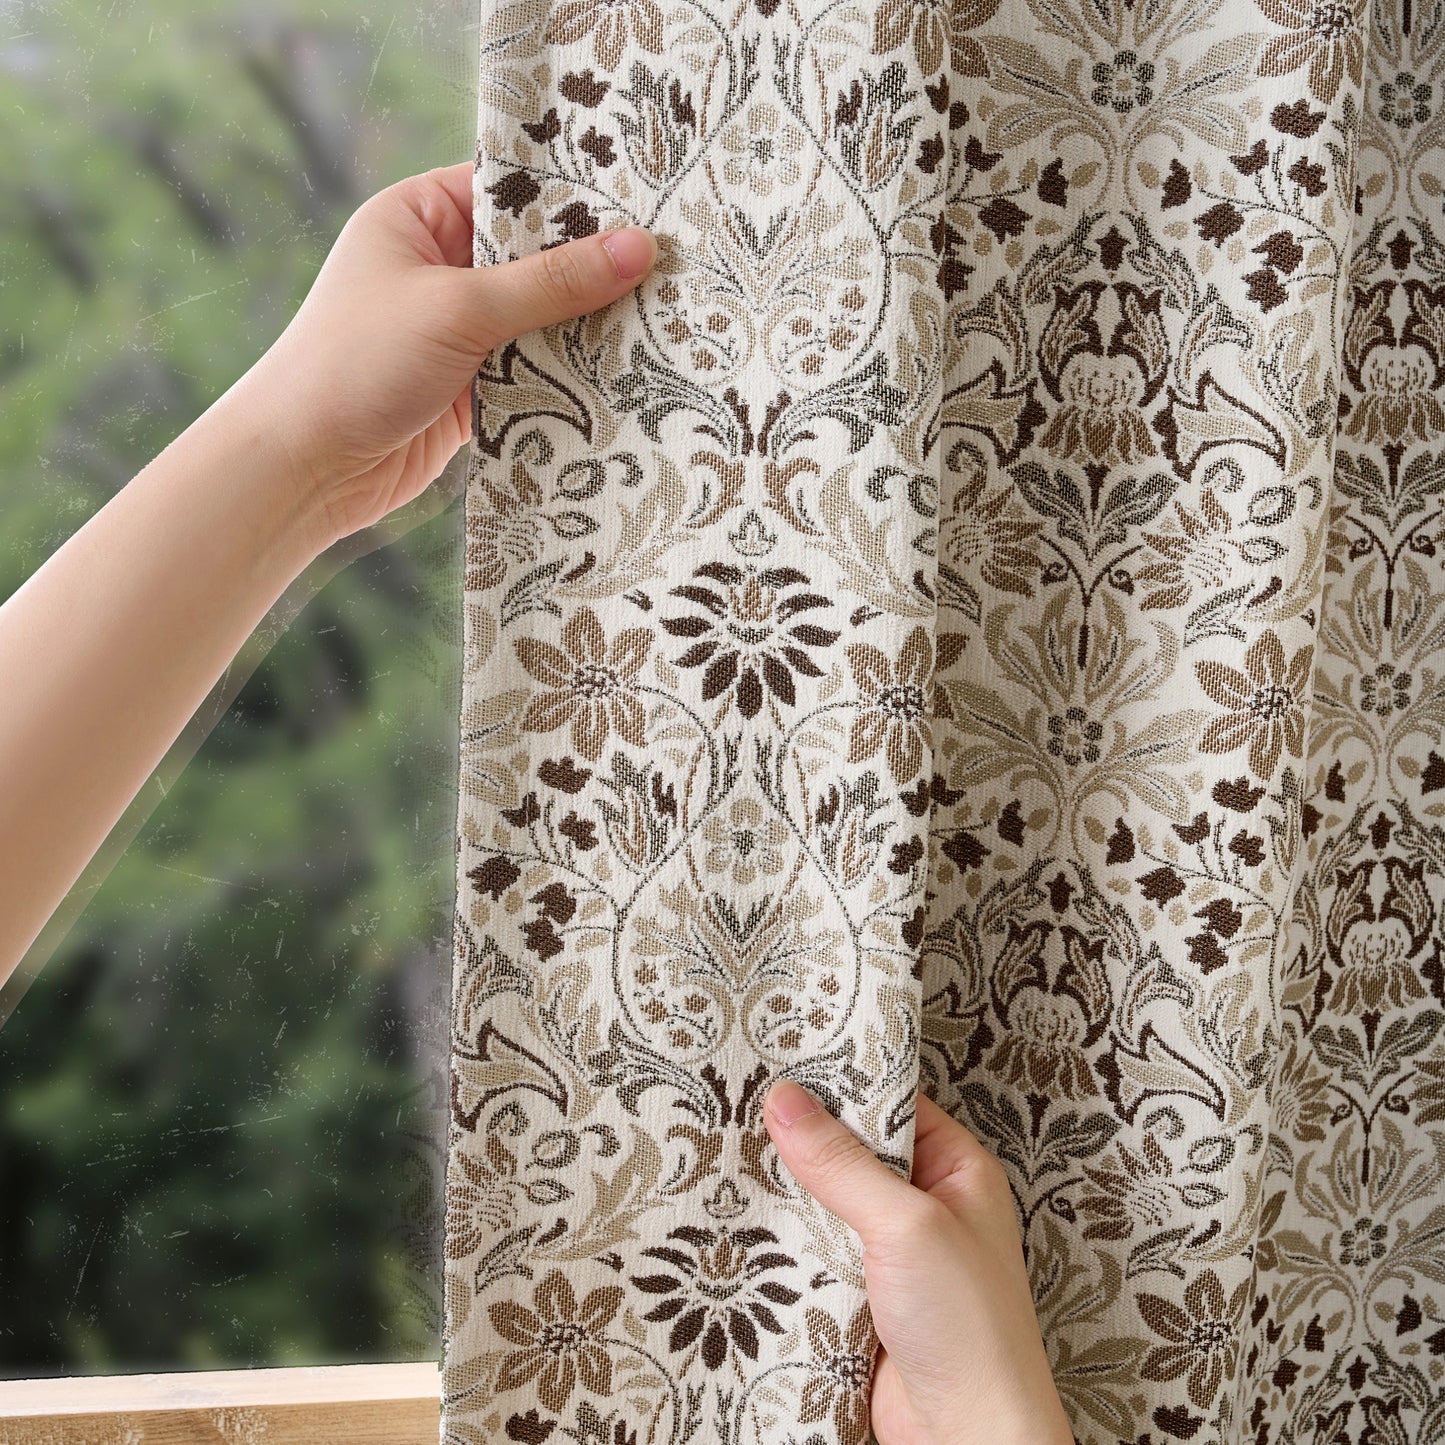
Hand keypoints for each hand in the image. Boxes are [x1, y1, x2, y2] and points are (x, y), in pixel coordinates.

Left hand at [234, 160, 656, 550]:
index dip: (574, 195)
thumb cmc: (359, 363)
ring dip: (585, 328)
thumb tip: (639, 249)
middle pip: (534, 256)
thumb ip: (550, 283)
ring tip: (664, 319)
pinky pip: (533, 370)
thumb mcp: (460, 308)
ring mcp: (457, 330)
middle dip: (592, 269)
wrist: (305, 466)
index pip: (511, 187)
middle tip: (672, 264)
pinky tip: (624, 374)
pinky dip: (568, 376)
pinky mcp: (471, 388)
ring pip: (540, 318)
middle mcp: (439, 266)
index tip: (645, 202)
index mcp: (419, 215)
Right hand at [763, 1083, 1073, 1444]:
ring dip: (790, 1196)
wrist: (965, 1436)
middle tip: (743, 1107)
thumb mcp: (906, 1225)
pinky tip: (744, 1224)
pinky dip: (784, 1245)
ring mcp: (891, 1254)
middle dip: (805, 1141)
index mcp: (958, 1170)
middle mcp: (926, 1205)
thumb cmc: (969, 1329)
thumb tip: (787, 1101)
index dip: (842, 1085)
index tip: (784, 1066)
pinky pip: (814, 1255)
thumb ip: (843, 1163)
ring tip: (730, 1156)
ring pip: (827, 1205)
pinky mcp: (859, 1296)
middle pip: (853, 1153)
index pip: (892, 1104)